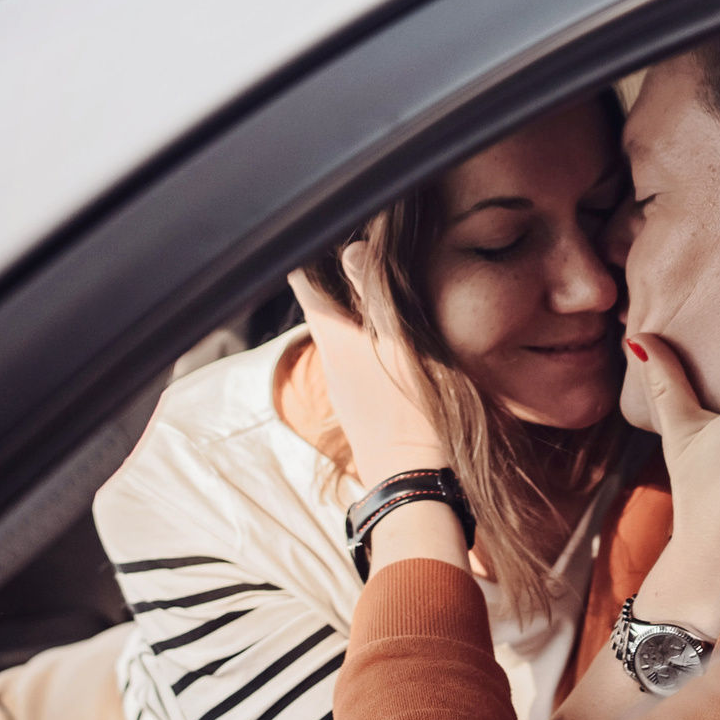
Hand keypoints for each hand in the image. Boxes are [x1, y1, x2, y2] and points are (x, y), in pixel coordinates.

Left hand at [287, 264, 446, 483]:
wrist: (415, 481)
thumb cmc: (413, 412)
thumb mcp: (401, 344)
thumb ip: (376, 297)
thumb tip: (352, 251)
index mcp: (335, 338)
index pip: (304, 284)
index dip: (312, 257)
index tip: (327, 237)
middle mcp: (330, 361)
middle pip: (320, 309)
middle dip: (335, 280)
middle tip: (362, 255)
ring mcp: (343, 388)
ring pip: (339, 336)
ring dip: (352, 313)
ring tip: (380, 295)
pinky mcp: (359, 408)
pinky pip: (354, 362)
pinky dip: (365, 342)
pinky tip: (392, 345)